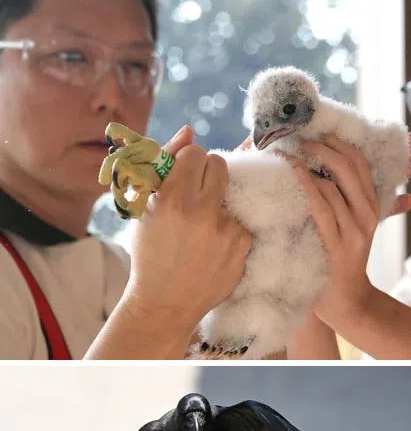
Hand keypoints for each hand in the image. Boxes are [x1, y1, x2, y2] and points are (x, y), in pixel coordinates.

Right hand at [124, 126, 251, 328]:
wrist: (165, 300)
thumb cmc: (150, 249)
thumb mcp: (145, 206)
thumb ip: (165, 163)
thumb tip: (189, 130)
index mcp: (171, 198)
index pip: (196, 152)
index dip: (190, 161)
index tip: (185, 175)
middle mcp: (201, 211)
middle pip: (220, 164)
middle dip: (210, 172)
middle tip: (198, 193)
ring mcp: (226, 230)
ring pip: (234, 192)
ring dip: (221, 201)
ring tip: (203, 225)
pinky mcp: (243, 246)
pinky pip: (243, 219)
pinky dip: (231, 226)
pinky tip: (214, 244)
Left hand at [290, 132, 410, 325]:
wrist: (347, 301)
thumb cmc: (339, 261)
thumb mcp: (350, 227)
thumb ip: (343, 201)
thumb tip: (321, 171)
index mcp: (373, 207)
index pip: (362, 164)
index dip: (340, 143)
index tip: (316, 131)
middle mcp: (368, 215)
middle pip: (351, 167)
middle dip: (324, 147)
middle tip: (300, 138)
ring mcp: (355, 230)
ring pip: (336, 184)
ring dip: (310, 163)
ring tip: (289, 151)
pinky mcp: (339, 245)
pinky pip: (321, 207)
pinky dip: (306, 186)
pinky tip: (293, 173)